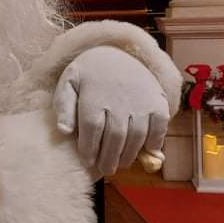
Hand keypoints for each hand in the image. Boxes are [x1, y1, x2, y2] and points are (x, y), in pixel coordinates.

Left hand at [53, 46, 169, 175]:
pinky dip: (154, 141)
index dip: (90, 150)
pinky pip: (159, 126)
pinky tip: (146, 150)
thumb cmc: (88, 74)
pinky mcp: (157, 101)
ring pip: (136, 136)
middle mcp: (119, 99)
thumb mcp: (69, 83)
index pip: (92, 130)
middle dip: (109, 158)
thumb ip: (63, 106)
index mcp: (94, 96)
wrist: (116, 53)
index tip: (87, 161)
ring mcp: (140, 100)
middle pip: (115, 137)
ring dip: (129, 155)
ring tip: (121, 163)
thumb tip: (63, 131)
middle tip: (106, 169)